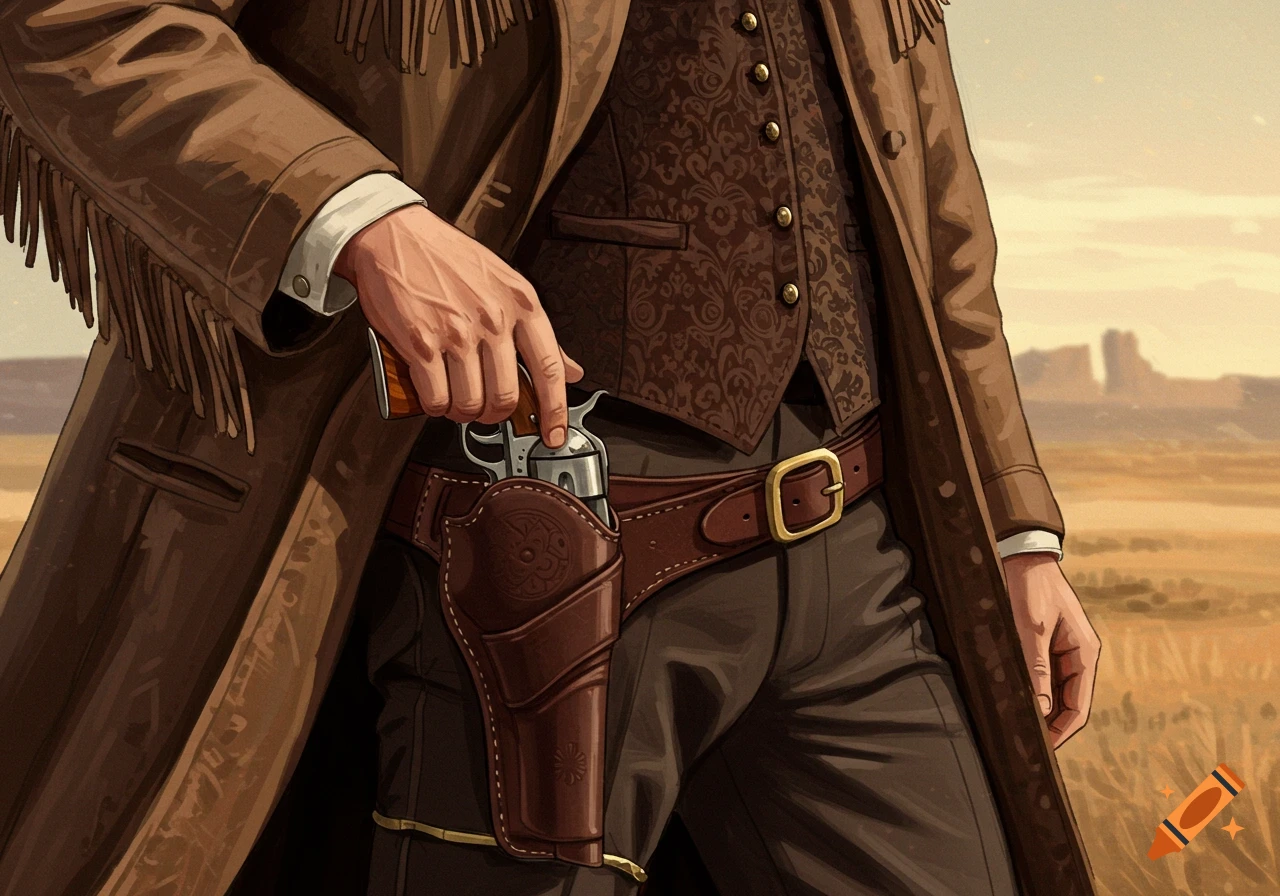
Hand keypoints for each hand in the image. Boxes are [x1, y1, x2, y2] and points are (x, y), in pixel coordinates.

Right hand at [335, 204, 583, 446]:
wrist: (395, 235)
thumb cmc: (449, 259)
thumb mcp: (506, 283)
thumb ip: (536, 331)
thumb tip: (570, 369)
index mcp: (521, 303)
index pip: (548, 368)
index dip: (555, 410)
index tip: (553, 434)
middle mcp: (493, 319)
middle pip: (507, 396)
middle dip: (495, 414)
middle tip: (484, 409)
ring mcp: (456, 333)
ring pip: (471, 403)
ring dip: (462, 412)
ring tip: (455, 400)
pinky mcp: (420, 344)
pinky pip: (436, 398)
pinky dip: (435, 407)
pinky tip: (433, 394)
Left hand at [1003, 553, 1100, 747]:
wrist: (1024, 557)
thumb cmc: (1031, 589)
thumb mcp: (1031, 629)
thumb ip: (1037, 668)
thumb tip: (1041, 708)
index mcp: (1085, 653)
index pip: (1079, 706)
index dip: (1062, 731)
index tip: (1044, 749)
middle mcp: (1079, 657)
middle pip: (1069, 704)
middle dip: (1051, 726)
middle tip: (1026, 745)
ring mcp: (1063, 652)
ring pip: (1055, 694)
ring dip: (1041, 712)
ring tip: (1020, 729)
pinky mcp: (1047, 647)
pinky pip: (1044, 679)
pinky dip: (1033, 693)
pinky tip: (1017, 703)